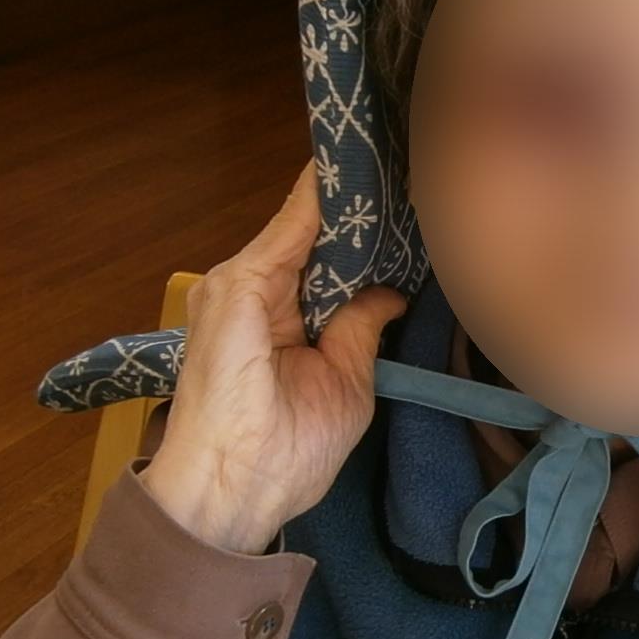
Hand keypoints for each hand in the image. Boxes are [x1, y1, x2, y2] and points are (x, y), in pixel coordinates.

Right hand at [139, 163, 408, 552]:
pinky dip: (322, 199)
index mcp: (280, 321)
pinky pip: (289, 228)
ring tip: (391, 153)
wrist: (234, 485)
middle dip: (357, 208)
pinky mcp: (238, 283)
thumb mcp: (344, 381)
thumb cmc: (287, 453)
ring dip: (345, 194)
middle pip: (312, 238)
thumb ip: (359, 329)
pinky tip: (356, 169)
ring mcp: (242, 285)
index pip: (324, 263)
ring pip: (302, 225)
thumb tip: (389, 293)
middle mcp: (256, 295)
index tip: (404, 201)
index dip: (361, 235)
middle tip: (404, 163)